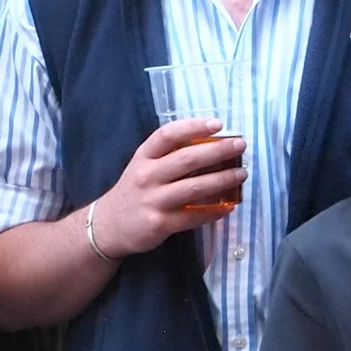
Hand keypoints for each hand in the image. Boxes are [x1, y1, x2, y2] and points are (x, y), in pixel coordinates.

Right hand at [88, 118, 246, 257]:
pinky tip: (229, 205)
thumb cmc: (134, 191)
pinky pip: (193, 216)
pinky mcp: (160, 223)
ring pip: (193, 188)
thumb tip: (210, 144)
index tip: (217, 124)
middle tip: (240, 145)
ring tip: (241, 173)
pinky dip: (214, 211)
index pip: (168, 135)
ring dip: (221, 179)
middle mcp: (146, 175)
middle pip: (186, 159)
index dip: (193, 126)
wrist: (108, 226)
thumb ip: (168, 156)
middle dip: (217, 151)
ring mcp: (153, 200)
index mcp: (143, 156)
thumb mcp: (143, 166)